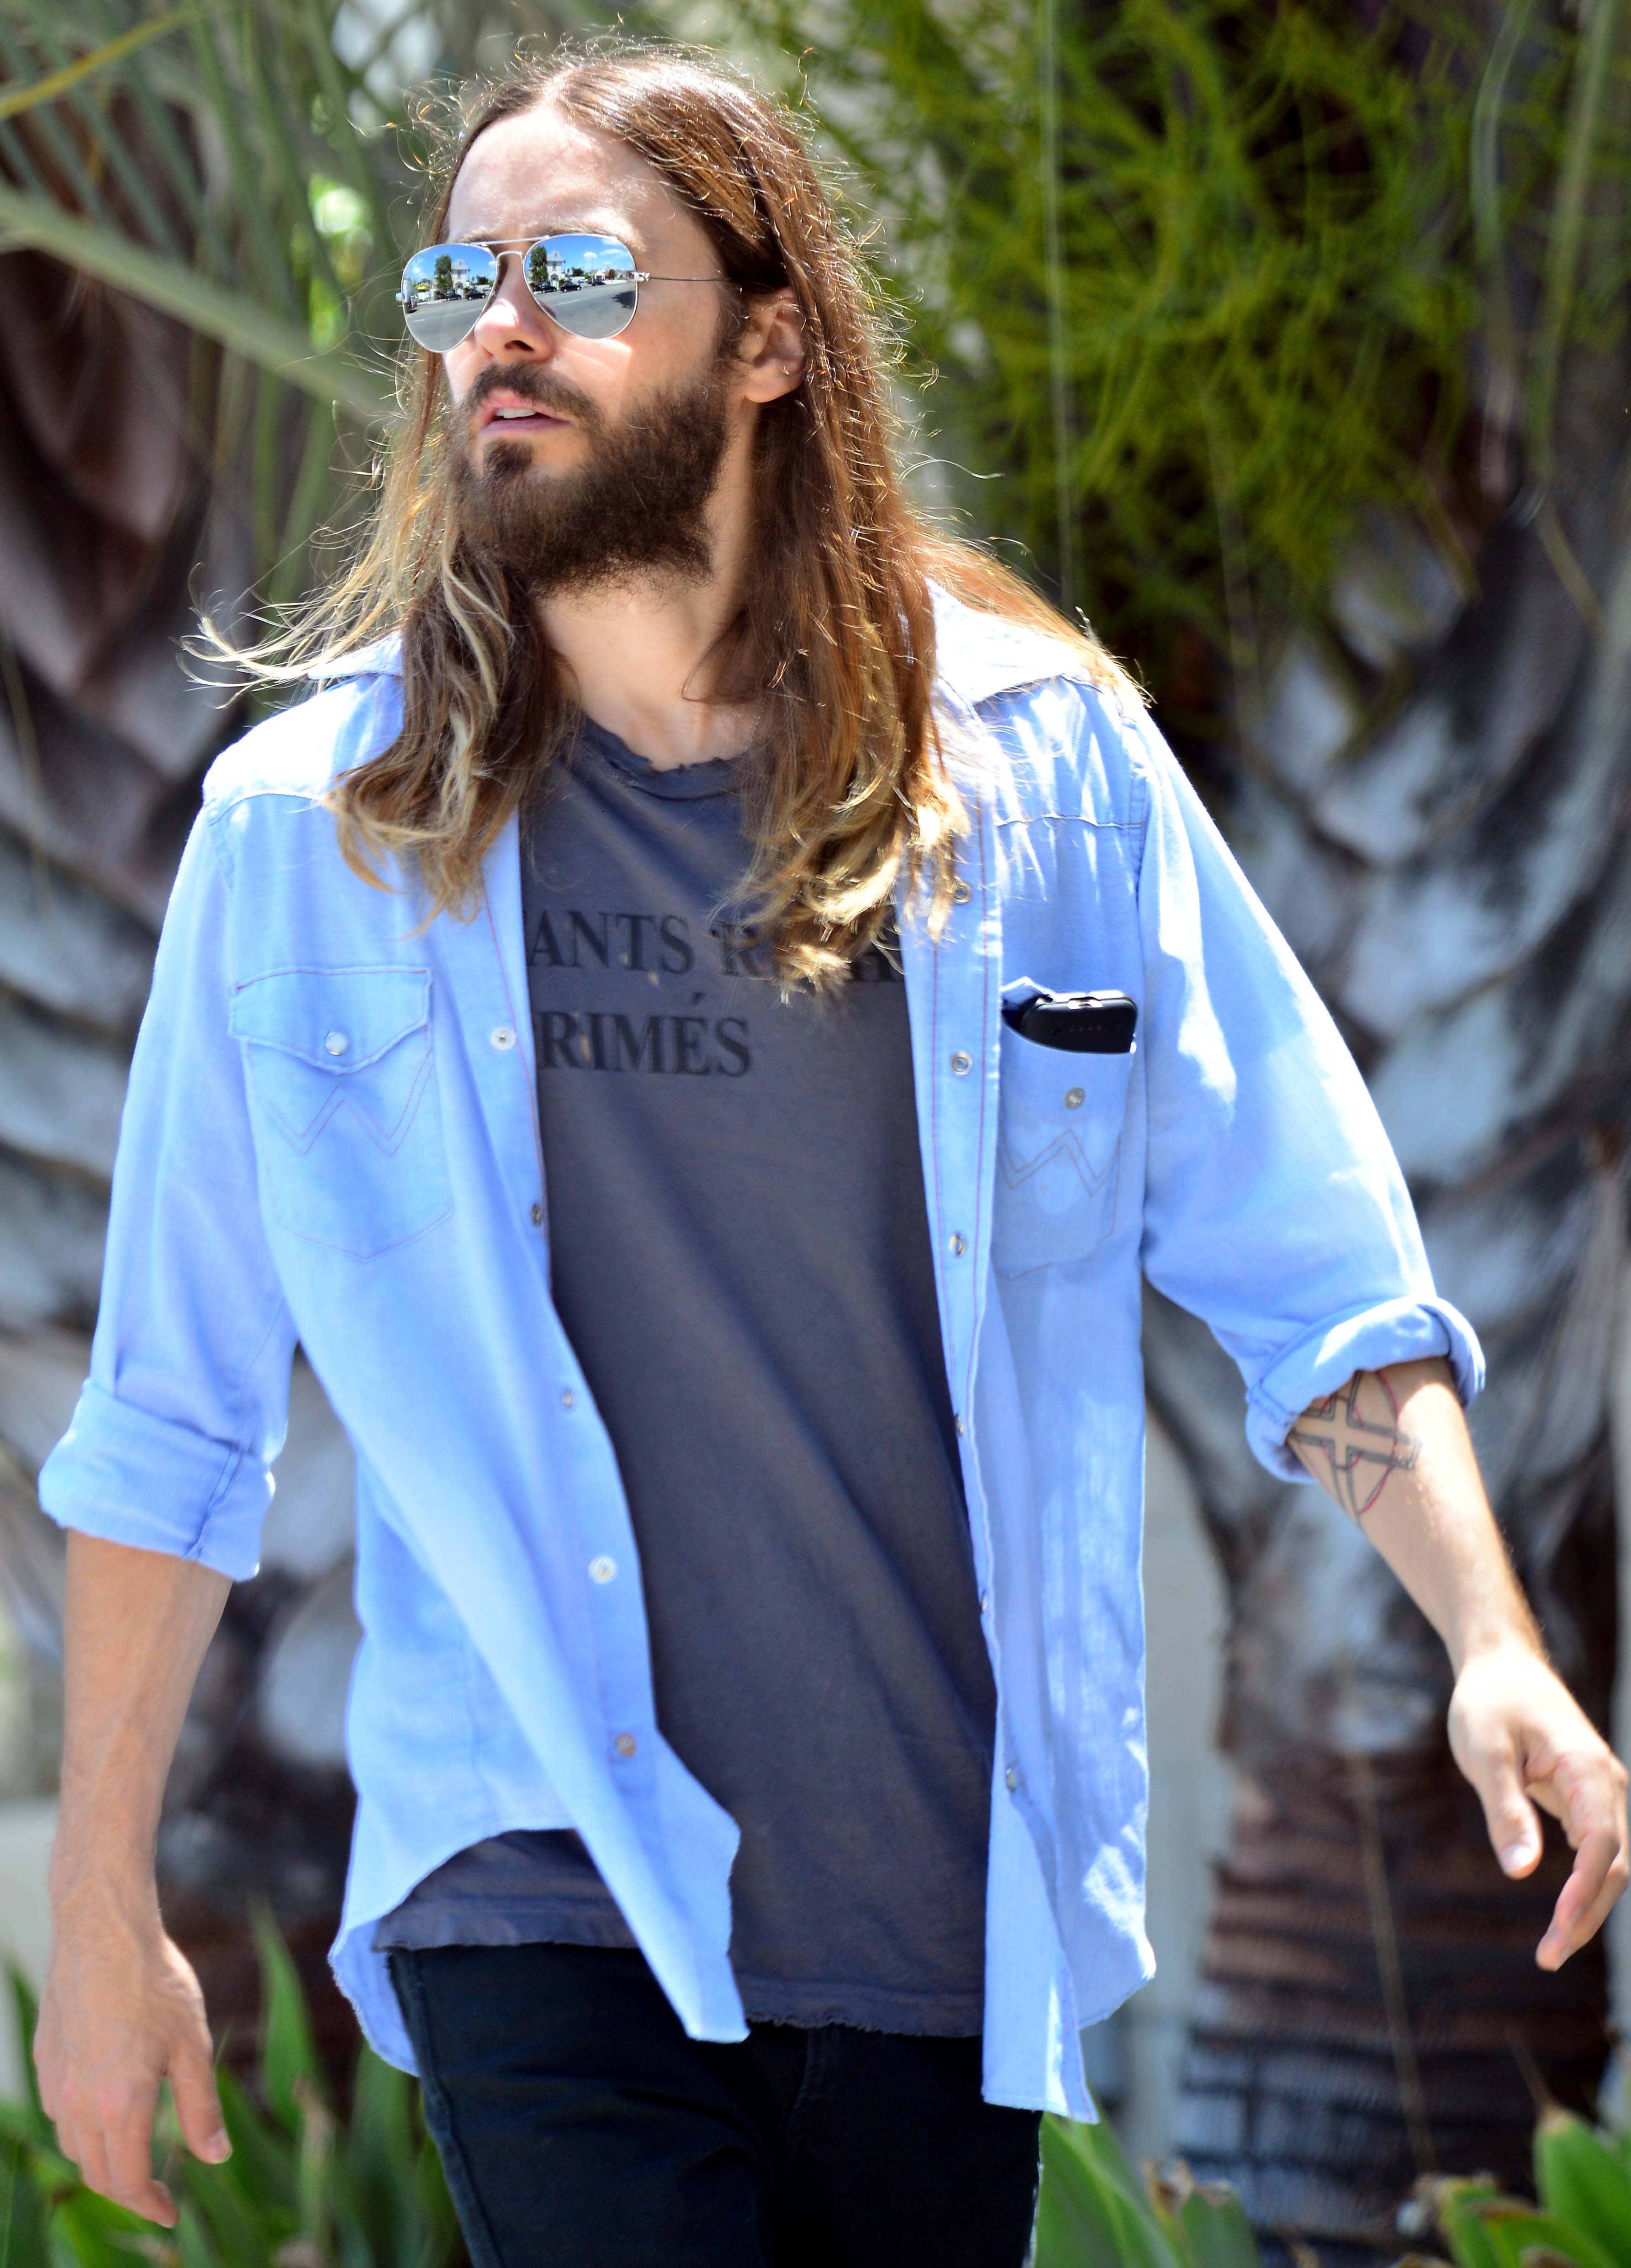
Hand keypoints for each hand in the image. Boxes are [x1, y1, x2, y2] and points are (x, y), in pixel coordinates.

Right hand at [35, 1888, 230, 2225]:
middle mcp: (78, 2103)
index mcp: (119, 2105)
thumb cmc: (156, 1982)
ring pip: (73, 2147)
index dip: (150, 2206)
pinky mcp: (45, 2059)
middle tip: (156, 2192)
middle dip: (127, 2191)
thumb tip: (215, 2157)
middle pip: (96, 2173)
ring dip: (101, 2162)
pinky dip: (82, 2130)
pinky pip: (58, 2114)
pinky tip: (104, 2112)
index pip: (127, 2183)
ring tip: (132, 2156)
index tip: (171, 2215)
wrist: (104, 1931)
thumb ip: (202, 2107)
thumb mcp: (193, 2045)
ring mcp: (56, 2082)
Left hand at [1448, 1640, 1628, 1969]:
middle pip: (1614, 1863)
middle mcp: (1607, 1784)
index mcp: (1586, 1769)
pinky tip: (1562, 1916)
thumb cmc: (1489, 1703)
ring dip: (1588, 1907)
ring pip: (1611, 1863)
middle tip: (1547, 1957)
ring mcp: (1602, 1794)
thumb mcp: (1484, 1750)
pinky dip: (1585, 1887)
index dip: (1584, 1890)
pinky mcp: (1588, 1802)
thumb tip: (1521, 1870)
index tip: (1559, 1927)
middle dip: (1587, 1914)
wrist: (1503, 1668)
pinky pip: (1597, 1853)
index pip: (1602, 1842)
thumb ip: (1504, 1808)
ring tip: (1551, 1948)